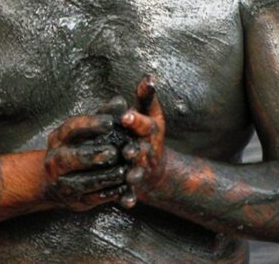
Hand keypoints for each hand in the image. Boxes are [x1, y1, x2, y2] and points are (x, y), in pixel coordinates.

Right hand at [44, 114, 128, 210]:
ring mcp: (62, 183)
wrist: (54, 182)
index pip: (71, 129)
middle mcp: (55, 160)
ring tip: (124, 171)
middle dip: (92, 155)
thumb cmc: (75, 149)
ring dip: (105, 177)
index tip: (110, 123)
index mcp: (58, 139)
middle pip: (70, 158)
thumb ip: (103, 116)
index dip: (90, 124)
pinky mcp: (74, 201)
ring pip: (82, 182)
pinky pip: (92, 199)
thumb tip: (119, 101)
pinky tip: (122, 187)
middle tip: (114, 152)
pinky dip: (108, 194)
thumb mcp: (84, 132)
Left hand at [120, 74, 167, 207]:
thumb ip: (146, 97)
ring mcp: (142, 169)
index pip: (145, 124)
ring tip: (128, 176)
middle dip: (136, 151)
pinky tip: (123, 201)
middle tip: (128, 150)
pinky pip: (131, 193)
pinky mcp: (135, 186)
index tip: (126, 116)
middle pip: (142, 151)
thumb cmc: (146, 134)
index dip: (136, 120)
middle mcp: (147, 151)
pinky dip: (128, 197)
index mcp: (149, 132)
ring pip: (138, 173)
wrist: (156, 168)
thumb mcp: (150, 114)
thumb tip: (148, 77)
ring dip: (134, 175)